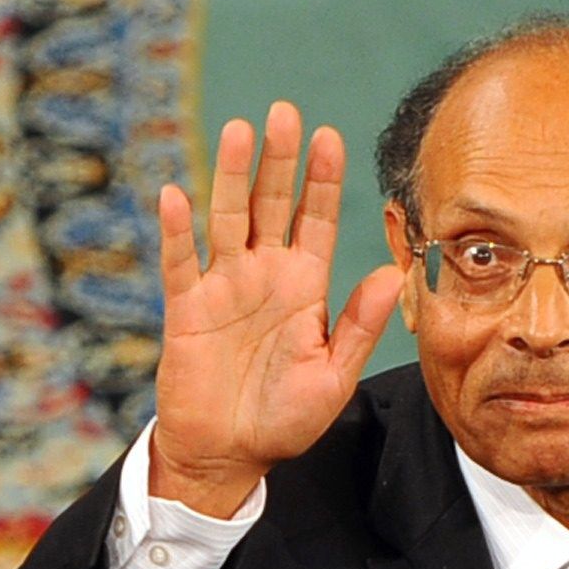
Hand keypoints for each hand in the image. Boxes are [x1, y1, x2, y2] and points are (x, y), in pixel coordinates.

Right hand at [149, 102, 404, 516]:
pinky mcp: (187, 310)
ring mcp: (224, 287)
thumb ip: (359, 327)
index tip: (329, 138)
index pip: (317, 219)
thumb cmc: (283, 421)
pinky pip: (180, 262)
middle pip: (272, 204)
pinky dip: (177, 230)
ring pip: (228, 219)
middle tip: (284, 113)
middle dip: (279, 159)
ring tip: (240, 131)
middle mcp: (264, 275)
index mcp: (305, 287)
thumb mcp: (332, 379)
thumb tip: (393, 275)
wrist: (227, 455)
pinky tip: (175, 194)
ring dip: (233, 176)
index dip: (322, 179)